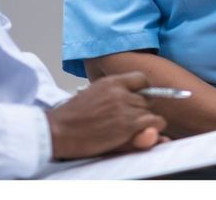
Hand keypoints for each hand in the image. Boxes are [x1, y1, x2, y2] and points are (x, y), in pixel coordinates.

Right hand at [45, 71, 166, 159]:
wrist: (61, 130)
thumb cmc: (73, 116)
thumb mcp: (94, 95)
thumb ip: (114, 95)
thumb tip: (130, 99)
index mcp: (111, 82)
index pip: (141, 79)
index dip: (144, 91)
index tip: (141, 100)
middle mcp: (120, 92)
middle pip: (148, 98)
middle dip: (143, 110)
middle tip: (131, 121)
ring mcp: (125, 108)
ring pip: (151, 112)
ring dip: (147, 122)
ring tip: (133, 130)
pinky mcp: (128, 125)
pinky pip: (154, 123)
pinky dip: (153, 130)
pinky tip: (140, 135)